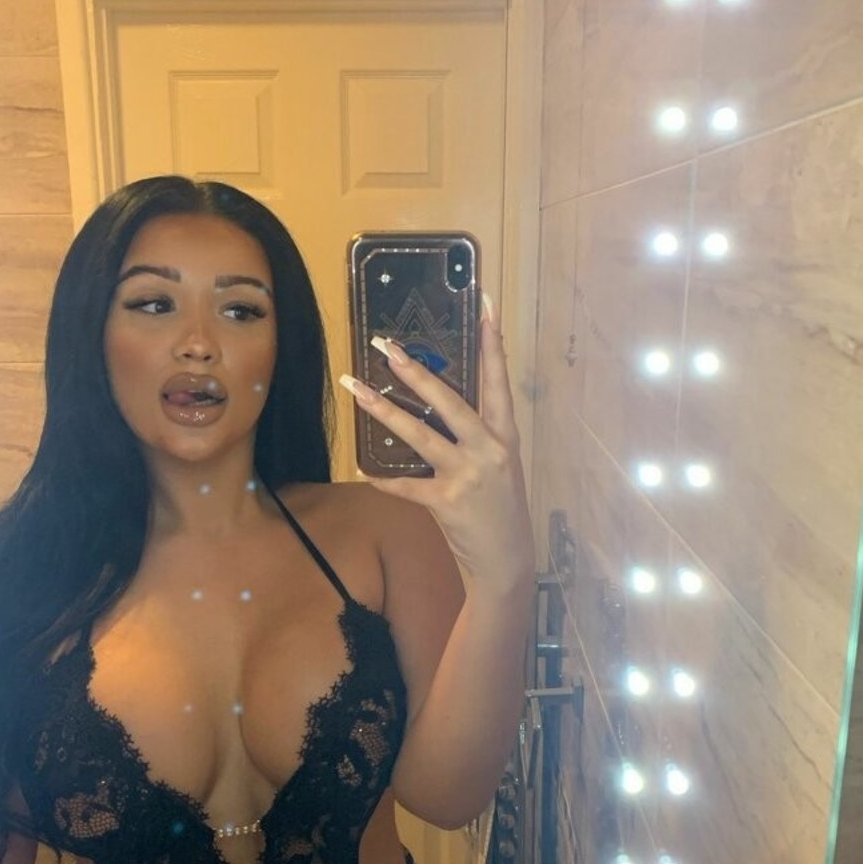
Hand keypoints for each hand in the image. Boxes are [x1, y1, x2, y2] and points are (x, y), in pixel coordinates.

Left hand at [339, 295, 533, 597]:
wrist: (507, 560)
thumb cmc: (500, 509)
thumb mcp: (499, 466)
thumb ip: (475, 436)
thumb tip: (435, 405)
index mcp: (505, 435)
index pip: (498, 379)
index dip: (492, 341)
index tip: (485, 303)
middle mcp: (489, 449)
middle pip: (448, 400)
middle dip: (414, 370)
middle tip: (384, 344)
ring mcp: (467, 475)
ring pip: (418, 433)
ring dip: (382, 410)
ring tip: (355, 387)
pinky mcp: (446, 501)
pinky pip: (405, 484)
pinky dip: (383, 478)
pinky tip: (362, 469)